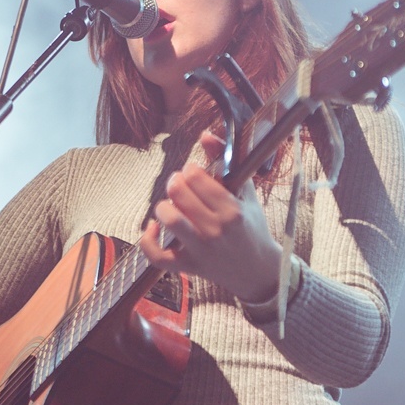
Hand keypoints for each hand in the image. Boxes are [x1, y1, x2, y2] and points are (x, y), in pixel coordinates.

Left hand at [139, 130, 282, 300]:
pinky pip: (157, 256)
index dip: (191, 169)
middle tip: (180, 184)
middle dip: (175, 182)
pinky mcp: (188, 266)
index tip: (194, 173)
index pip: (197, 177)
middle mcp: (216, 230)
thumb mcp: (246, 193)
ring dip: (163, 206)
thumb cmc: (250, 227)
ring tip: (170, 204)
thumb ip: (226, 161)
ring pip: (169, 219)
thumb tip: (205, 135)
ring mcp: (201, 250)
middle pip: (179, 193)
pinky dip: (148, 241)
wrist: (256, 270)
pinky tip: (153, 228)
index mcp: (232, 210)